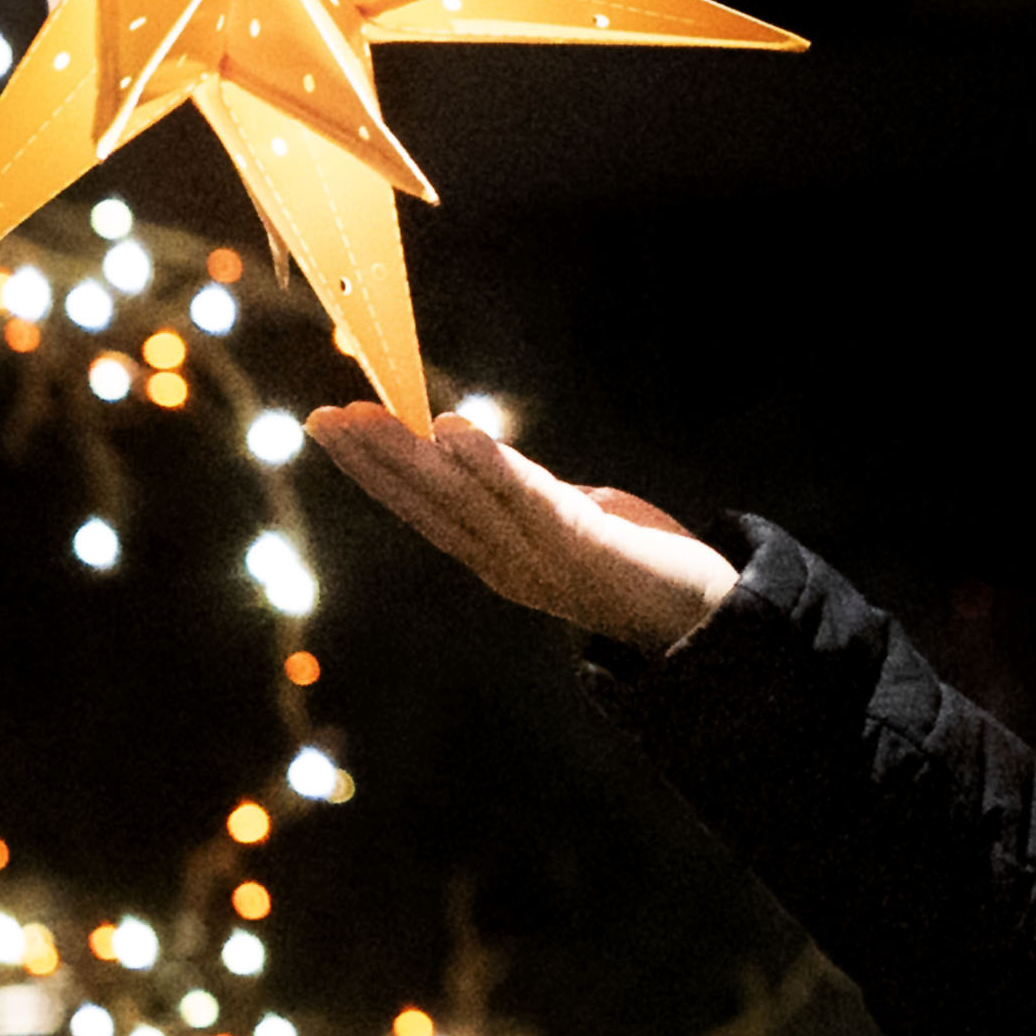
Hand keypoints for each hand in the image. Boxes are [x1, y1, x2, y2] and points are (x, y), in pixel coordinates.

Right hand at [305, 403, 740, 654]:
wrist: (710, 619)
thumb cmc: (642, 560)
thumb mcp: (572, 518)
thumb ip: (529, 494)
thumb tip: (485, 458)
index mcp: (498, 555)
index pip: (425, 507)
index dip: (376, 468)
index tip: (332, 423)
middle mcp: (507, 562)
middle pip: (429, 503)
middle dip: (374, 459)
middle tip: (325, 416)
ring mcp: (541, 558)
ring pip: (463, 500)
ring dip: (411, 457)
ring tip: (367, 417)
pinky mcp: (584, 544)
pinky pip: (529, 498)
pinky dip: (489, 465)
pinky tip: (453, 432)